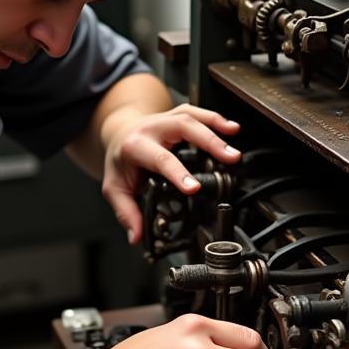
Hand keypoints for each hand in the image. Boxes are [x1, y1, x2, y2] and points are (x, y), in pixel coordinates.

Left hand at [101, 104, 240, 243]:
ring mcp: (165, 119)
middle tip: (230, 159)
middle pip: (182, 127)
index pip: (160, 159)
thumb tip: (136, 236)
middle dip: (208, 142)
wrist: (118, 134)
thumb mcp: (115, 188)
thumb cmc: (120, 162)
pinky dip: (215, 119)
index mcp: (135, 147)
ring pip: (192, 116)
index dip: (178, 173)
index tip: (194, 188)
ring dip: (216, 128)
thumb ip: (126, 212)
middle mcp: (152, 129)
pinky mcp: (177, 116)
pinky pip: (197, 112)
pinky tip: (232, 128)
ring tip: (234, 147)